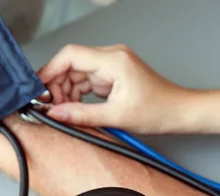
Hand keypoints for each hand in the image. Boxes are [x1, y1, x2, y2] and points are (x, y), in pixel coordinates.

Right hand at [37, 44, 188, 131]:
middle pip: (71, 64)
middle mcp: (112, 57)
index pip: (71, 55)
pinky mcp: (113, 75)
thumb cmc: (159, 111)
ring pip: (77, 73)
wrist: (179, 112)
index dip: (50, 71)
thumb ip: (82, 115)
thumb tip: (56, 114)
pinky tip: (75, 108)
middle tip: (51, 107)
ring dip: (67, 92)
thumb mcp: (117, 117)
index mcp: (114, 60)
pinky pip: (87, 80)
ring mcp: (112, 65)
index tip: (40, 89)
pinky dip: (78, 94)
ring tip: (65, 112)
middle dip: (58, 85)